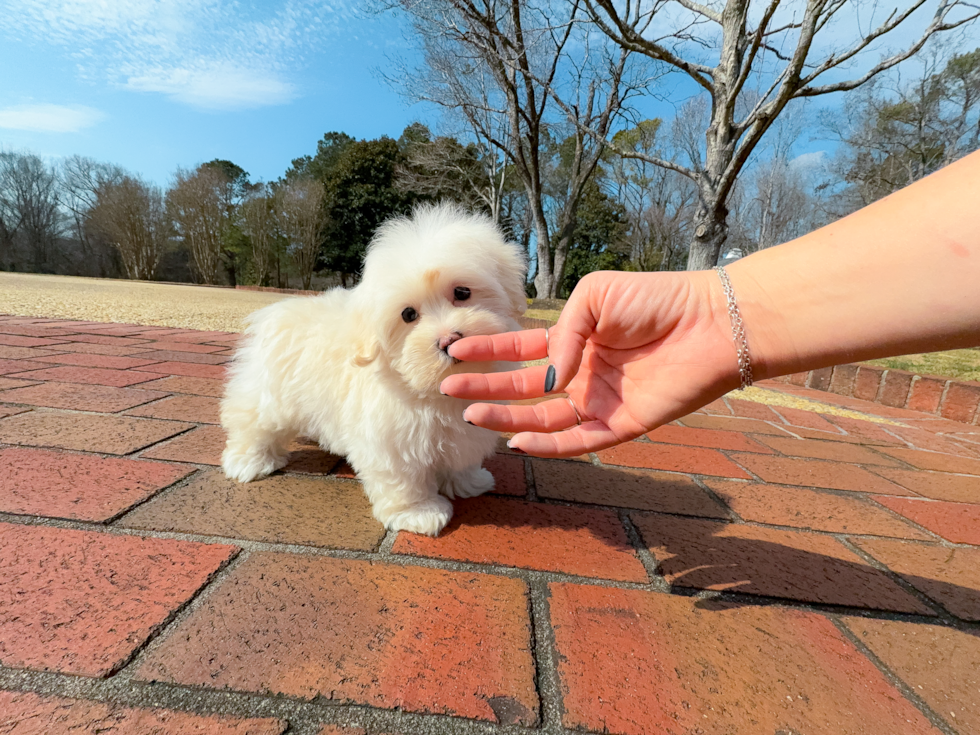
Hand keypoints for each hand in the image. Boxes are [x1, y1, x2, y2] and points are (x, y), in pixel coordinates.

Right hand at [440, 270, 742, 456]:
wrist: (711, 322)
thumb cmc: (657, 299)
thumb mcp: (596, 296)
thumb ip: (562, 333)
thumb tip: (546, 378)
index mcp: (577, 340)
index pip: (524, 350)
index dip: (490, 353)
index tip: (456, 352)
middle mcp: (584, 373)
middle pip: (525, 388)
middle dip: (487, 387)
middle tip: (449, 387)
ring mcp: (601, 401)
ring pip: (544, 418)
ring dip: (507, 417)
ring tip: (472, 413)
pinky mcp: (622, 424)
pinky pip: (579, 441)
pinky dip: (548, 445)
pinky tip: (518, 440)